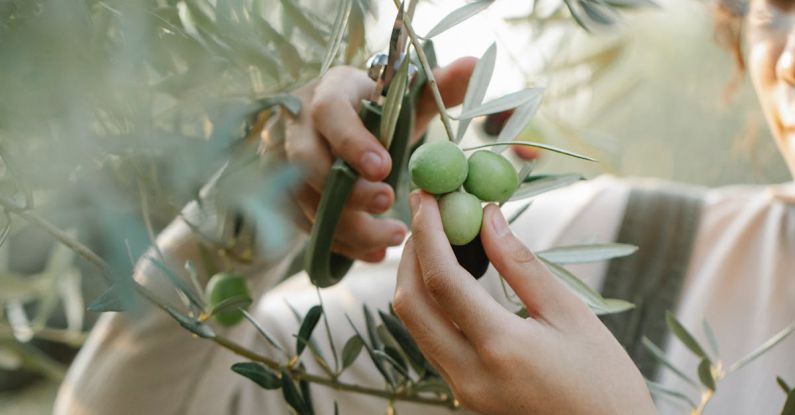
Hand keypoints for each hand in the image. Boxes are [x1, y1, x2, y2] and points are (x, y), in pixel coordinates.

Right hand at [279, 59, 474, 262]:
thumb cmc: (379, 110)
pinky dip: (342, 244)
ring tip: (393, 237)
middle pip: (306, 163)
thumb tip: (474, 65)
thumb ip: (440, 86)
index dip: (352, 142)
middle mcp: (299, 126)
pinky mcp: (289, 196)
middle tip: (387, 203)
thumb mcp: (407, 97)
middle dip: (347, 191)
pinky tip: (375, 253)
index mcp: (330, 91)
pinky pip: (307, 226)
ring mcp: (287, 164)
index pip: (328, 113)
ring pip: (305, 201)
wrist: (345, 125)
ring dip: (349, 226)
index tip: (385, 168)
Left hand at [393, 191, 656, 414]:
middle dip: (411, 253)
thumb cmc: (604, 382)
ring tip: (438, 239)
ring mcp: (461, 390)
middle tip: (426, 214)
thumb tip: (488, 217)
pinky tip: (450, 280)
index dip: (428, 231)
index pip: (442, 279)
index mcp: (499, 348)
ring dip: (416, 278)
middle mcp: (468, 374)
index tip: (426, 196)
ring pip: (415, 325)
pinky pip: (431, 342)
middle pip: (410, 304)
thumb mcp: (571, 316)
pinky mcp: (464, 395)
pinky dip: (431, 305)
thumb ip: (521, 265)